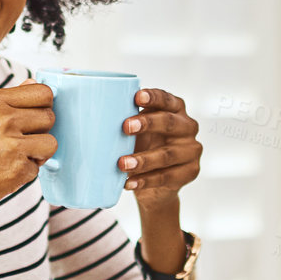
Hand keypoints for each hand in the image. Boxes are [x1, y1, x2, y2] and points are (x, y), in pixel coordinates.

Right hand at [0, 82, 55, 231]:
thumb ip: (9, 101)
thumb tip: (34, 84)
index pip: (42, 92)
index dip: (43, 107)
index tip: (32, 119)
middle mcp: (3, 118)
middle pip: (50, 116)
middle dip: (40, 132)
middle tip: (17, 144)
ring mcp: (11, 143)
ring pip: (51, 142)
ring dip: (37, 155)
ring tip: (11, 159)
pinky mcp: (17, 169)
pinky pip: (38, 168)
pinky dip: (24, 175)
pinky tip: (2, 175)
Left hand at [119, 88, 201, 207]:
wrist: (155, 181)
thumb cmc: (142, 145)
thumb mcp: (136, 129)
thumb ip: (125, 119)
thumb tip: (89, 112)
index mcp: (175, 109)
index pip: (167, 99)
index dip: (153, 97)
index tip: (136, 97)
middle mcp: (187, 126)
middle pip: (170, 122)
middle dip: (147, 123)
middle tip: (125, 127)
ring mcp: (191, 150)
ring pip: (167, 154)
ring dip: (143, 159)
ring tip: (122, 164)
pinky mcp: (190, 171)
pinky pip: (166, 177)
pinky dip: (145, 180)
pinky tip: (128, 182)